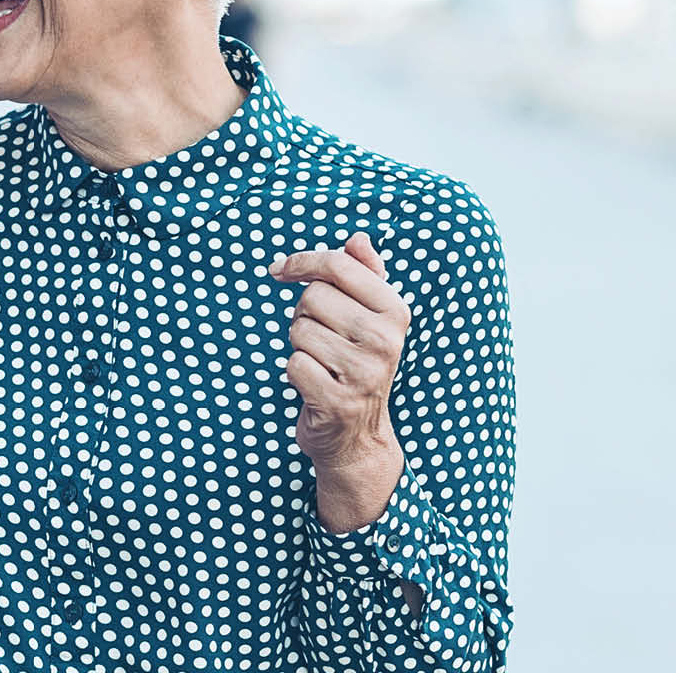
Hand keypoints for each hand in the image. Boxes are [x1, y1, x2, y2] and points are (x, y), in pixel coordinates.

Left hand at [270, 233, 408, 531]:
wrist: (359, 437)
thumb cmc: (357, 366)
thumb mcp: (370, 319)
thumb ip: (365, 275)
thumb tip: (358, 238)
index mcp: (395, 312)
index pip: (340, 264)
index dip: (302, 261)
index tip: (280, 270)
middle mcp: (386, 340)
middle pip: (313, 296)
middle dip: (304, 314)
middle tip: (322, 338)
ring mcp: (364, 372)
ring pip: (299, 329)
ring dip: (299, 345)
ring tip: (321, 363)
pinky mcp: (338, 400)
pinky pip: (293, 364)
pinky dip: (295, 373)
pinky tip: (315, 385)